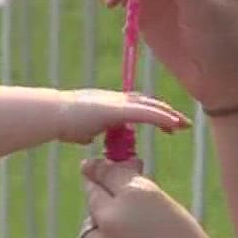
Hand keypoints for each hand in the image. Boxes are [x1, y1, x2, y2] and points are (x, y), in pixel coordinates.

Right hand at [54, 89, 190, 145]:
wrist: (53, 115)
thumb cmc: (63, 123)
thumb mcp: (81, 130)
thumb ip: (89, 132)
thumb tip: (90, 139)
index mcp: (110, 104)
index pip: (138, 105)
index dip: (155, 113)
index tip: (169, 125)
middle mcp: (117, 99)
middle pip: (148, 103)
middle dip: (167, 113)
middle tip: (184, 124)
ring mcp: (118, 102)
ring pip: (150, 106)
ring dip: (169, 115)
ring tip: (183, 124)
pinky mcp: (118, 109)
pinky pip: (145, 113)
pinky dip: (161, 117)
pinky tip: (173, 123)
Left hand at [72, 158, 237, 237]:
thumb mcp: (172, 211)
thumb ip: (141, 194)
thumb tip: (119, 173)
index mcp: (136, 196)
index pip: (107, 172)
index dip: (100, 170)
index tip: (93, 169)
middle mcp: (111, 218)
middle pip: (93, 198)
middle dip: (101, 200)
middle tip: (113, 213)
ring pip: (89, 233)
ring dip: (101, 236)